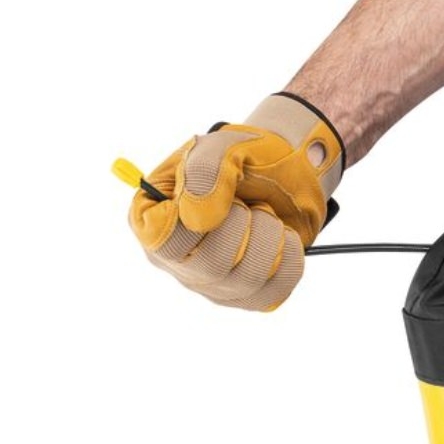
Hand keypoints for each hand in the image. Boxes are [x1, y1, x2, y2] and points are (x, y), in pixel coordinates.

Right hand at [128, 93, 343, 310]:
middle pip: (210, 265)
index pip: (160, 239)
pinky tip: (281, 236)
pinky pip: (274, 290)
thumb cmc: (247, 158)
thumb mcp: (225, 146)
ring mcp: (210, 283)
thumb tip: (197, 219)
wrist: (289, 173)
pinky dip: (289, 256)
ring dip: (269, 236)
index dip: (196, 218)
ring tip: (265, 215)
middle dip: (243, 224)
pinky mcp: (246, 297)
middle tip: (246, 202)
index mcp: (153, 218)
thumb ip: (204, 171)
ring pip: (247, 279)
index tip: (220, 197)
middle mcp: (175, 259)